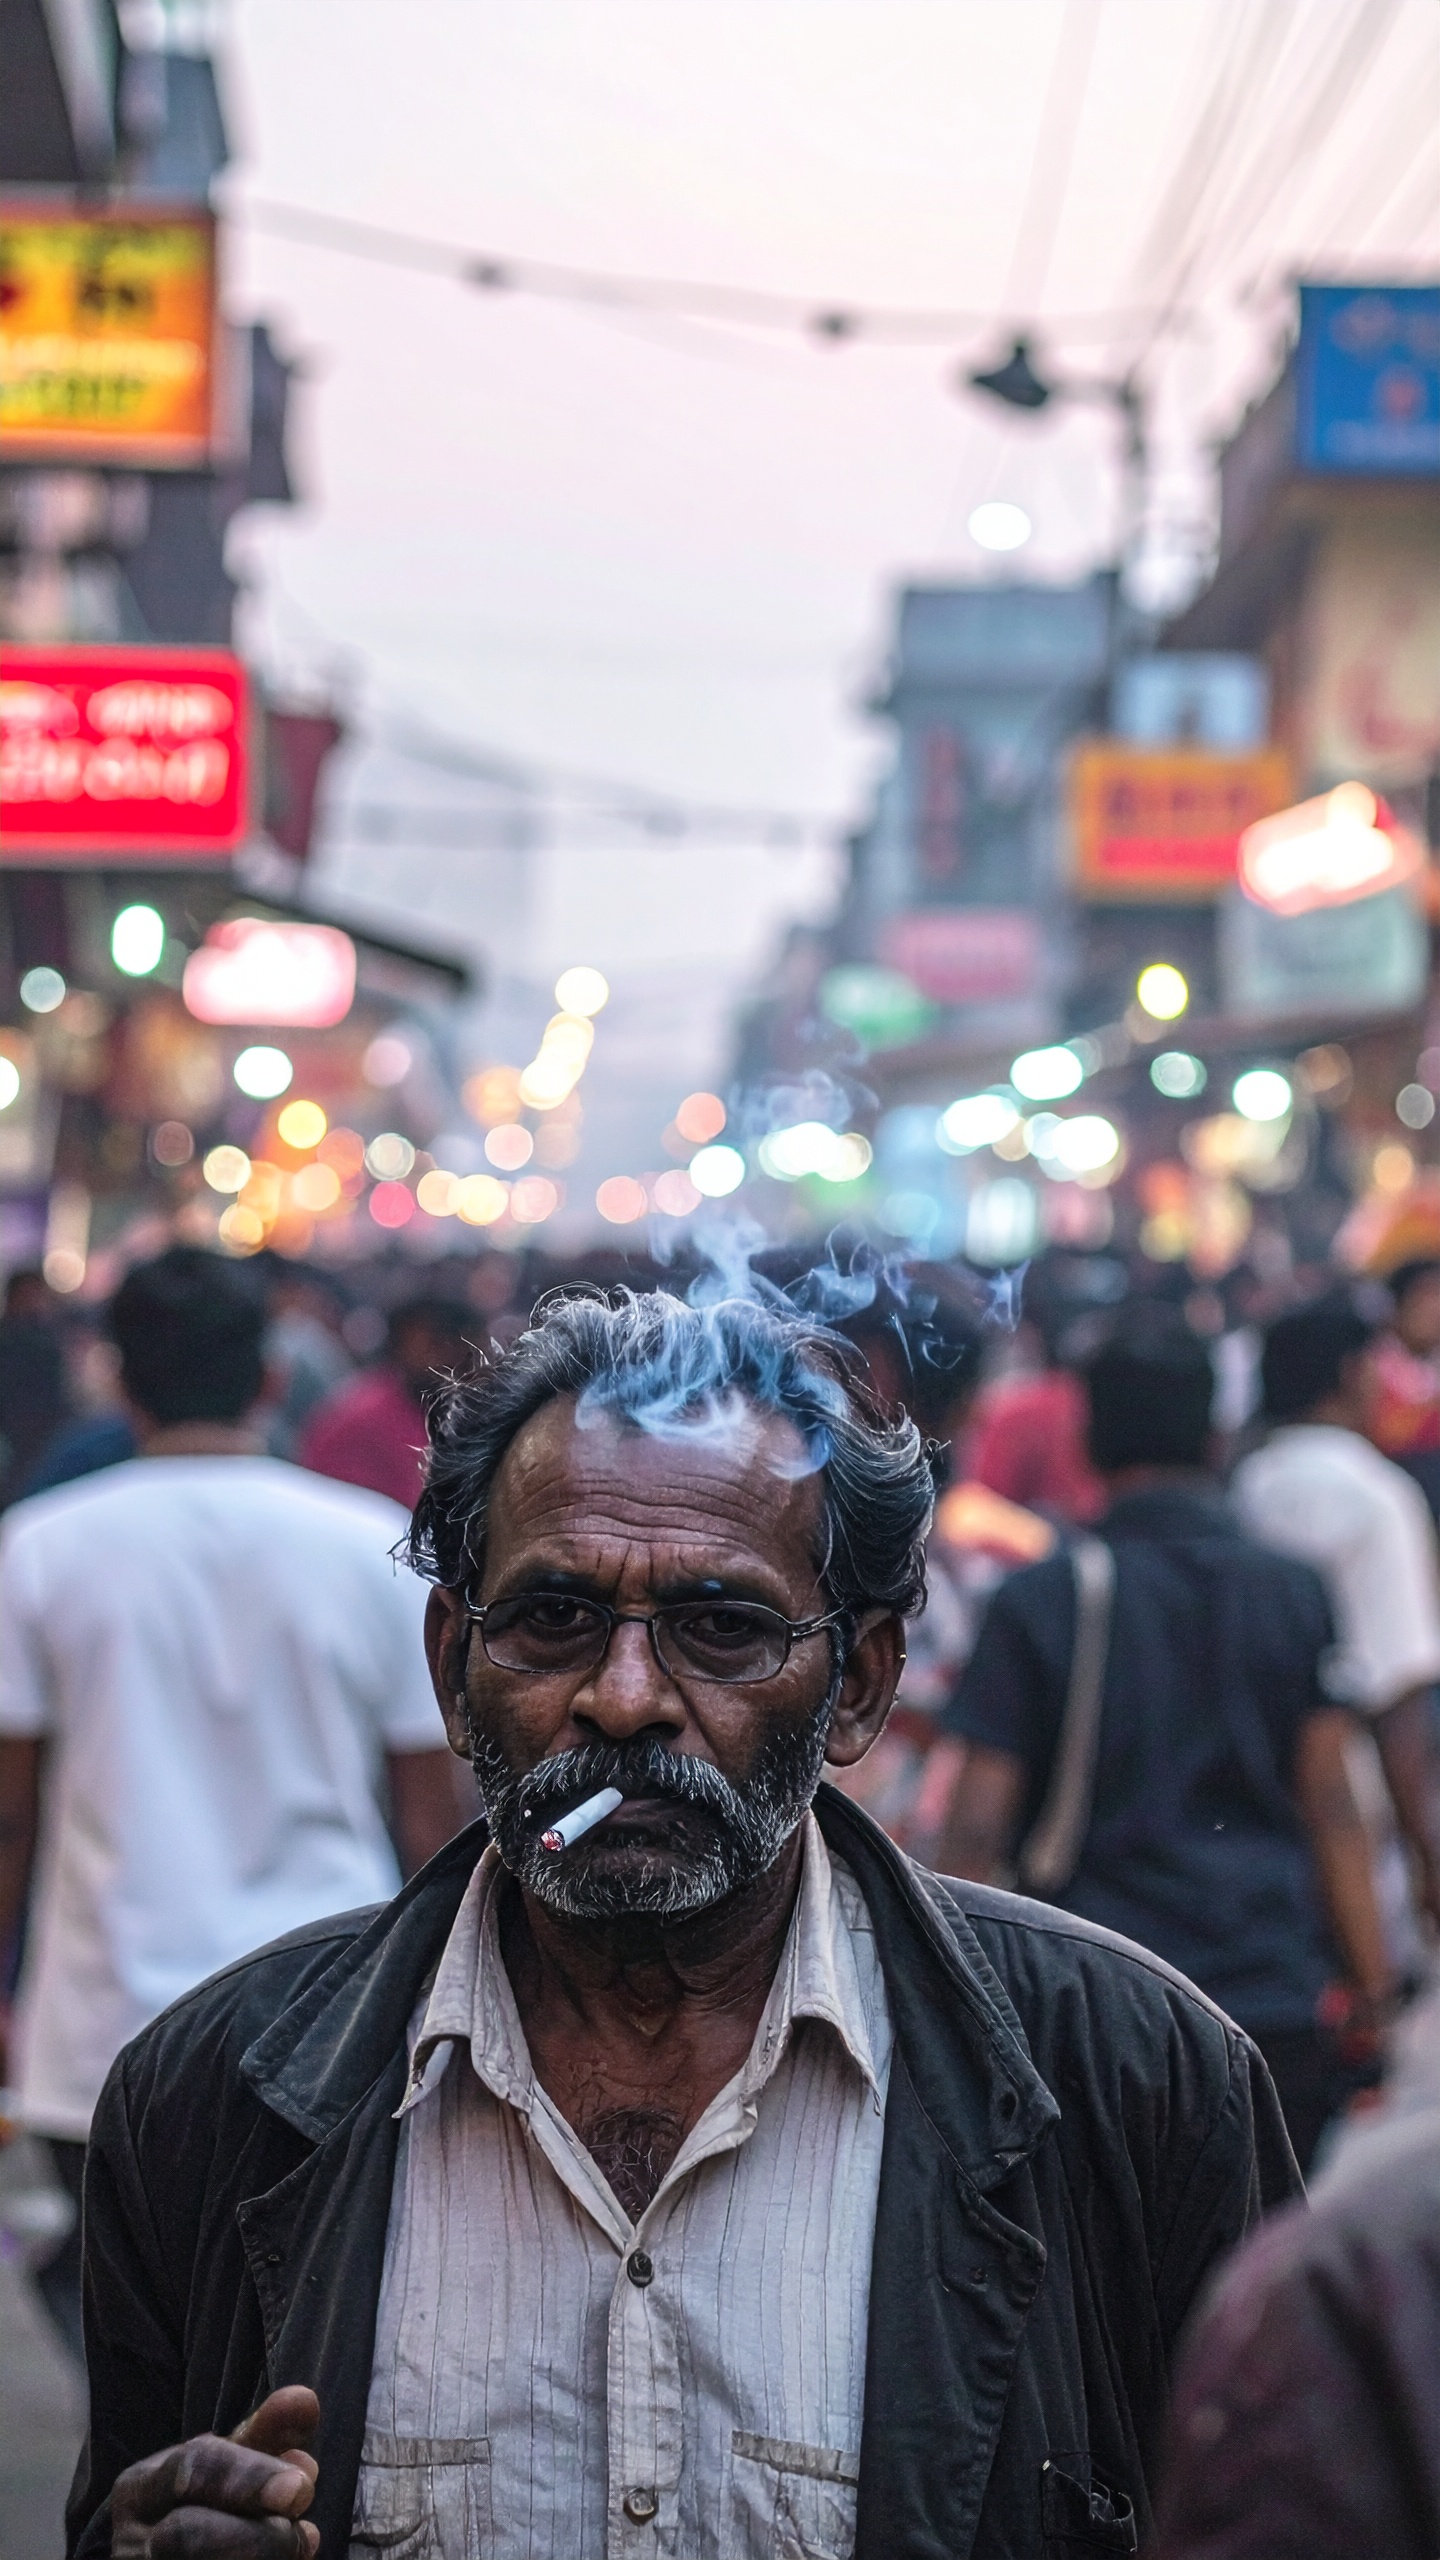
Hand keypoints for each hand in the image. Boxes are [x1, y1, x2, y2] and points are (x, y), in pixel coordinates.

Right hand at [111, 2386, 319, 2556]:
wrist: (160, 2556)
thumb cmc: (202, 2504)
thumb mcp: (225, 2466)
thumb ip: (264, 2433)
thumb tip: (306, 2400)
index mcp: (140, 2487)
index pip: (192, 2470)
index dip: (250, 2477)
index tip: (301, 2488)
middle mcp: (132, 2539)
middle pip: (186, 2534)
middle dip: (256, 2534)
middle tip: (304, 2535)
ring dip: (258, 2559)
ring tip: (298, 2550)